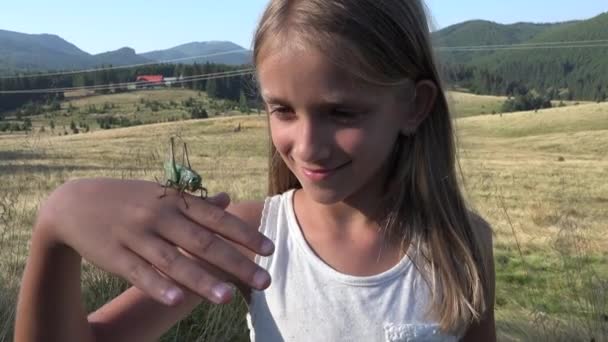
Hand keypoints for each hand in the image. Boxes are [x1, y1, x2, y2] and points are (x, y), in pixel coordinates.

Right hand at [36, 178, 273, 305]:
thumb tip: (227, 199)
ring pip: (174, 260)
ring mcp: (136, 236)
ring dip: (201, 280)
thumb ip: (196, 202)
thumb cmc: (128, 200)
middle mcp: (160, 217)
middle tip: (264, 281)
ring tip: (228, 298)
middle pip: (203, 242)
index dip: (245, 234)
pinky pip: (139, 273)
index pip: (217, 219)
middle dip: (236, 263)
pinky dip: (158, 285)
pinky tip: (177, 300)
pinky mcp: (115, 256)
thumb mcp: (162, 195)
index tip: (270, 251)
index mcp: (175, 201)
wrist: (73, 204)